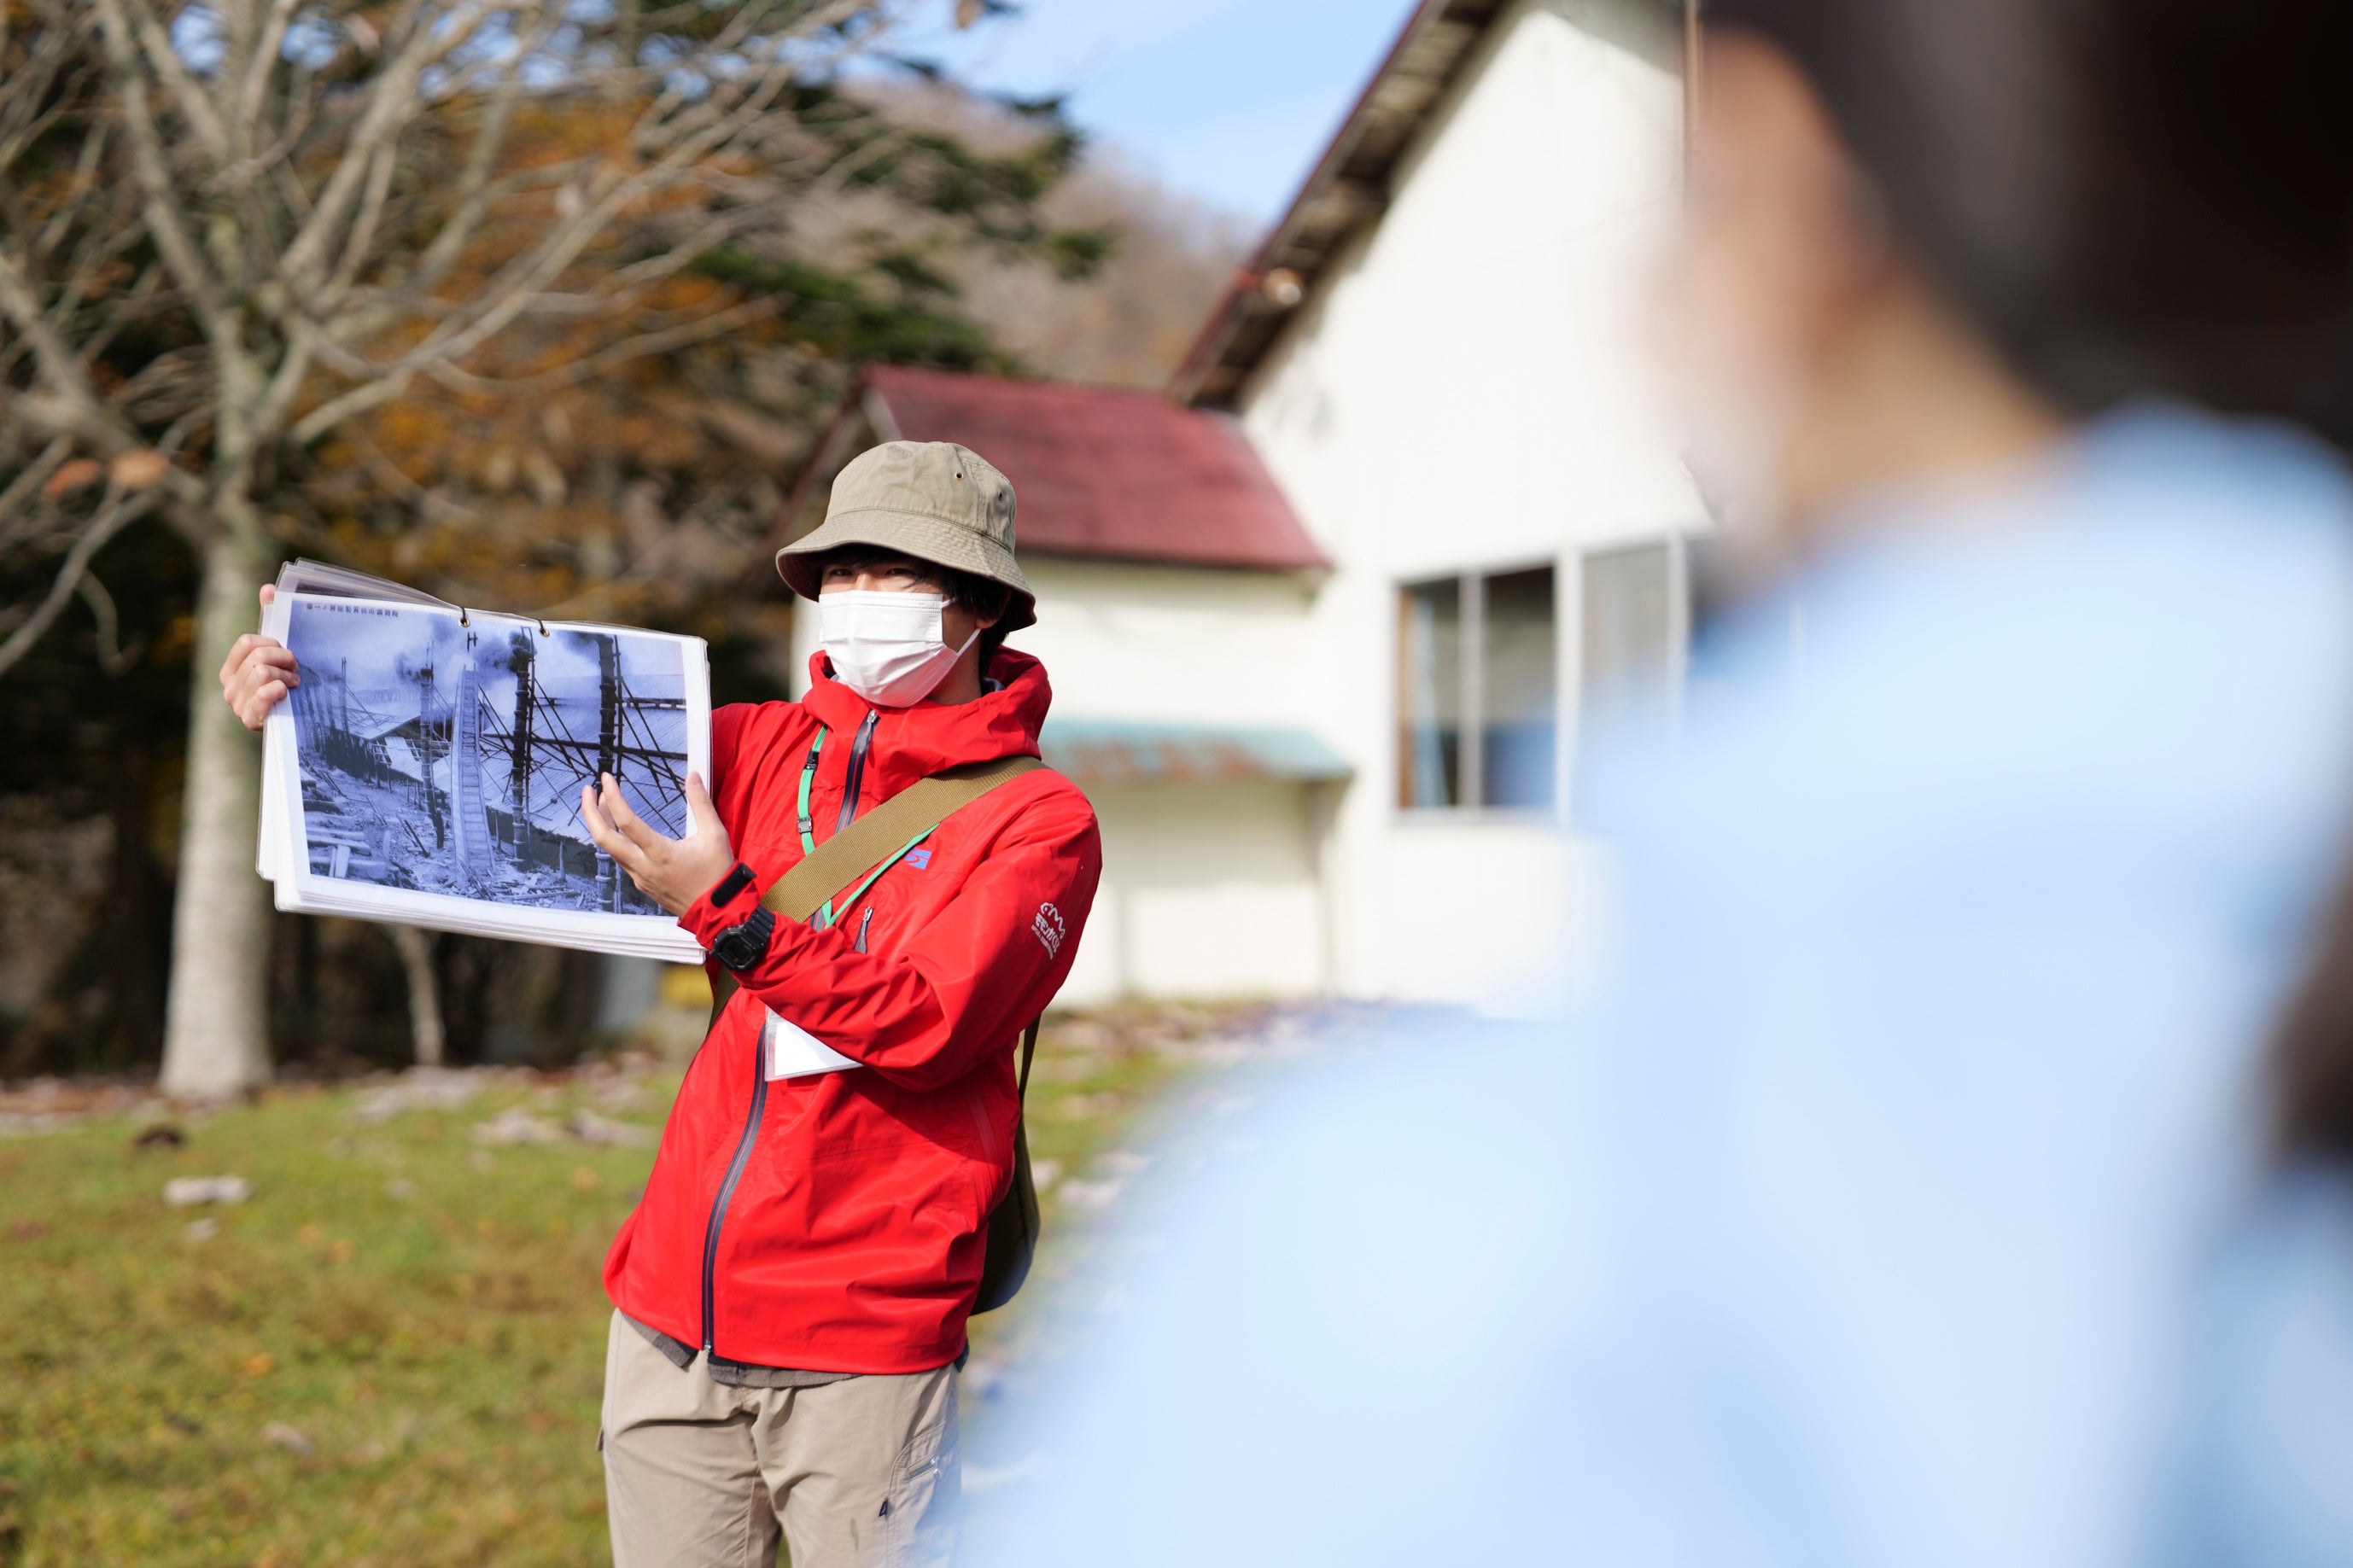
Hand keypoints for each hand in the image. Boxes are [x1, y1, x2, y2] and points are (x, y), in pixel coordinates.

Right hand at [221, 583, 297, 731]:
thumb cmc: (285, 687)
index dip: (273, 644)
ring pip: (263, 673)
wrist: (293, 725)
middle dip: (285, 660)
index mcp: (231, 668)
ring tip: (294, 684)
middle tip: (295, 670)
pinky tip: (286, 694)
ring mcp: (237, 704)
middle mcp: (229, 686)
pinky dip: (278, 690)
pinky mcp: (250, 719)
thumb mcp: (278, 656)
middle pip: (259, 657)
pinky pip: (264, 694)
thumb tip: (268, 588)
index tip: (286, 653)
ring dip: (286, 677)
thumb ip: (270, 622)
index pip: (247, 642)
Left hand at [580, 771, 733, 916]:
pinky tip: (621, 829)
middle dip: (589, 811)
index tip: (607, 778)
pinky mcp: (641, 883)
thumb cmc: (717, 875)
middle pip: (602, 838)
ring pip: (609, 848)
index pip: (626, 821)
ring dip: (602, 824)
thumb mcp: (715, 835)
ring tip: (605, 802)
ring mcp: (639, 877)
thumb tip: (692, 777)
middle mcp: (643, 866)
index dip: (613, 796)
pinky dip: (614, 839)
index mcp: (659, 853)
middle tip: (588, 790)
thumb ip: (701, 803)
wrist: (717, 911)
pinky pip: (620, 859)